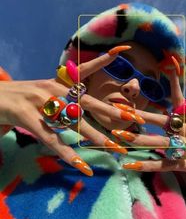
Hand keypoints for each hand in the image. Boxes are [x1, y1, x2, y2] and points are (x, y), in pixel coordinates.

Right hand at [0, 47, 144, 176]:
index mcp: (57, 82)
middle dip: (111, 111)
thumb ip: (62, 97)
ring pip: (74, 123)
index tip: (122, 52)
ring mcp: (41, 104)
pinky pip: (53, 140)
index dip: (102, 60)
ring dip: (96, 137)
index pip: (83, 69)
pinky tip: (82, 166)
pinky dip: (68, 154)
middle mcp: (53, 90)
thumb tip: (80, 108)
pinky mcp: (28, 119)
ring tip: (114, 148)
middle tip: (134, 118)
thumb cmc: (20, 97)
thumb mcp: (43, 91)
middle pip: (87, 102)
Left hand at [112, 64, 185, 201]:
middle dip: (143, 115)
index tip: (168, 66)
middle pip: (165, 121)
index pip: (180, 101)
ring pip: (164, 142)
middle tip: (122, 111)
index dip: (175, 84)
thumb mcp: (185, 142)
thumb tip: (154, 125)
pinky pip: (168, 164)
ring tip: (121, 138)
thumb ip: (171, 134)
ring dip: (140, 139)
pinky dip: (149, 164)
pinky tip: (133, 165)